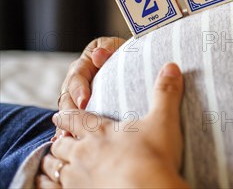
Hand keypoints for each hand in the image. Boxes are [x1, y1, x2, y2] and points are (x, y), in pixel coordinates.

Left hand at [38, 63, 187, 188]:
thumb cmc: (154, 156)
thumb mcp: (164, 120)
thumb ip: (165, 93)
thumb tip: (172, 65)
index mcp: (100, 131)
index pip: (76, 119)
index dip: (68, 116)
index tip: (60, 114)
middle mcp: (83, 152)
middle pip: (62, 144)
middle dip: (60, 141)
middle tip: (60, 140)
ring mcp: (78, 177)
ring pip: (54, 168)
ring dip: (53, 164)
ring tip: (54, 164)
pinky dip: (51, 186)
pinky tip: (56, 186)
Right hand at [53, 37, 125, 140]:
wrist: (136, 64)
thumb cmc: (129, 54)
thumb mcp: (120, 48)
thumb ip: (109, 50)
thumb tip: (99, 54)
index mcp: (85, 63)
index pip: (77, 77)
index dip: (79, 90)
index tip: (84, 102)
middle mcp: (77, 80)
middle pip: (67, 97)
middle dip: (70, 113)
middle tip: (74, 126)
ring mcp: (78, 96)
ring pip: (68, 112)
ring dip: (68, 124)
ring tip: (70, 137)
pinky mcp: (84, 110)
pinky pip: (74, 121)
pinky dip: (70, 130)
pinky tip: (68, 141)